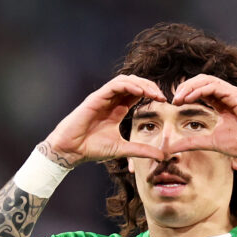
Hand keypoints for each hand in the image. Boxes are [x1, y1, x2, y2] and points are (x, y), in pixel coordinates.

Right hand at [40, 75, 166, 167]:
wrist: (71, 150)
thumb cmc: (92, 148)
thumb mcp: (123, 149)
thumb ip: (142, 150)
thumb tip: (162, 156)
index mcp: (117, 109)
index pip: (137, 94)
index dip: (151, 93)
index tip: (164, 101)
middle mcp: (111, 100)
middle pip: (134, 83)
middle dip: (149, 86)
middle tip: (162, 96)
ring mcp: (103, 98)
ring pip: (125, 80)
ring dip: (141, 84)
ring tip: (153, 93)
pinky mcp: (95, 98)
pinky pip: (114, 85)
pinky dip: (128, 85)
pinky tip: (140, 92)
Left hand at [166, 75, 236, 161]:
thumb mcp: (210, 142)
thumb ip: (192, 142)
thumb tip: (173, 147)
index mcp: (222, 102)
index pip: (201, 89)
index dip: (187, 92)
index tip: (175, 103)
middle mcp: (227, 94)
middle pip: (202, 80)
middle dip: (186, 87)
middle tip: (174, 99)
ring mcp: (233, 93)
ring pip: (208, 80)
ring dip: (191, 87)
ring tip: (179, 97)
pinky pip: (216, 87)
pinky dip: (200, 90)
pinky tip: (190, 98)